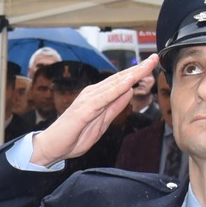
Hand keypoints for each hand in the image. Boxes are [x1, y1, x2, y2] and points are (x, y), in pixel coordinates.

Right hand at [30, 55, 158, 166]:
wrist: (50, 148)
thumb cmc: (72, 138)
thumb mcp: (101, 124)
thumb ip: (114, 108)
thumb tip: (128, 92)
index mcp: (97, 98)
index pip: (120, 83)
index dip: (137, 73)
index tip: (152, 64)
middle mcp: (92, 94)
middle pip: (119, 79)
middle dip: (138, 69)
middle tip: (155, 58)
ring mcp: (87, 100)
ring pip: (114, 85)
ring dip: (131, 74)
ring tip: (147, 65)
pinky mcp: (83, 110)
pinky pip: (104, 98)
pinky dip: (117, 89)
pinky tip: (129, 81)